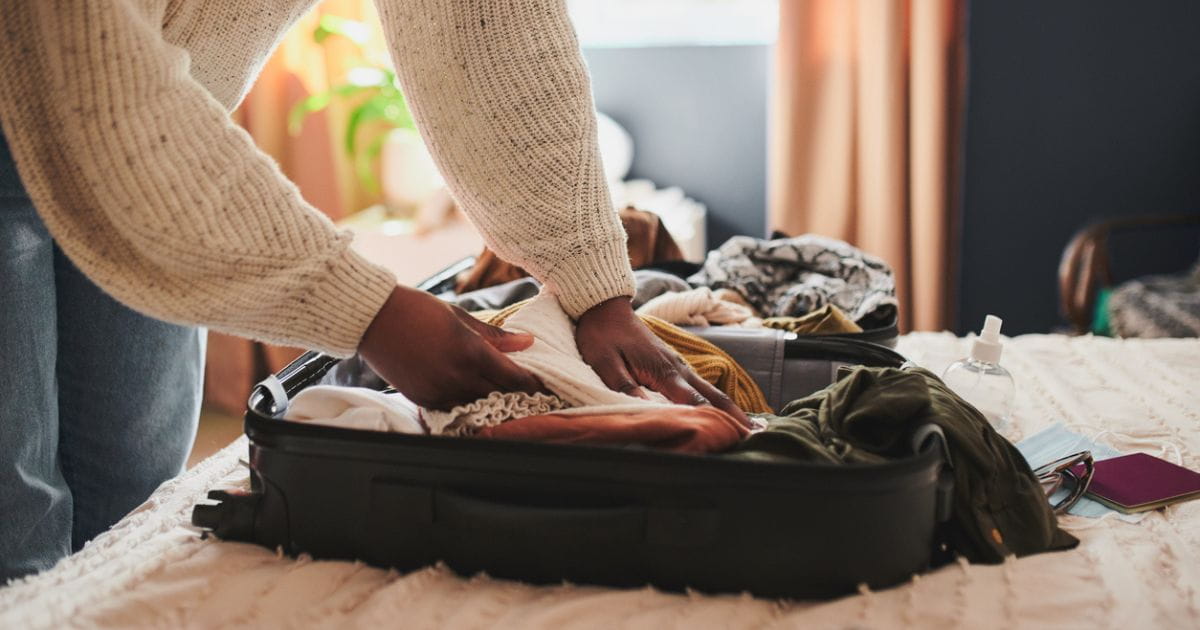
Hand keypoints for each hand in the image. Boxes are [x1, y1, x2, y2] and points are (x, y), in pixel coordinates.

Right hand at [359, 286, 542, 409]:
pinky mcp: (423, 399)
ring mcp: (439, 391)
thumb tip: (527, 342)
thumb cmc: (418, 310)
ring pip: (478, 406)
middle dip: (518, 396)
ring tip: (507, 401)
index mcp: (472, 352)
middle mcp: (458, 377)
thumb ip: (496, 335)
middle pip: (500, 396)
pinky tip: (476, 400)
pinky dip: (468, 405)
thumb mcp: (460, 317)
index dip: (533, 384)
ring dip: (493, 403)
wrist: (374, 319)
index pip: (514, 378)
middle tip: (533, 397)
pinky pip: (454, 409)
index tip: (545, 387)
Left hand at [575, 296, 751, 426]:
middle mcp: (678, 368)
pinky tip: (722, 410)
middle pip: (713, 396)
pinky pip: (701, 385)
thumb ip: (626, 388)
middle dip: (734, 417)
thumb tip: (648, 412)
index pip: (695, 402)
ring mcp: (678, 364)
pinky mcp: (674, 364)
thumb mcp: (605, 365)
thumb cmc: (602, 337)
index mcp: (664, 371)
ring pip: (710, 390)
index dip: (714, 421)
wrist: (605, 308)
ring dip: (729, 409)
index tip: (732, 437)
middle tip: (755, 436)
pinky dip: (716, 400)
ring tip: (747, 429)